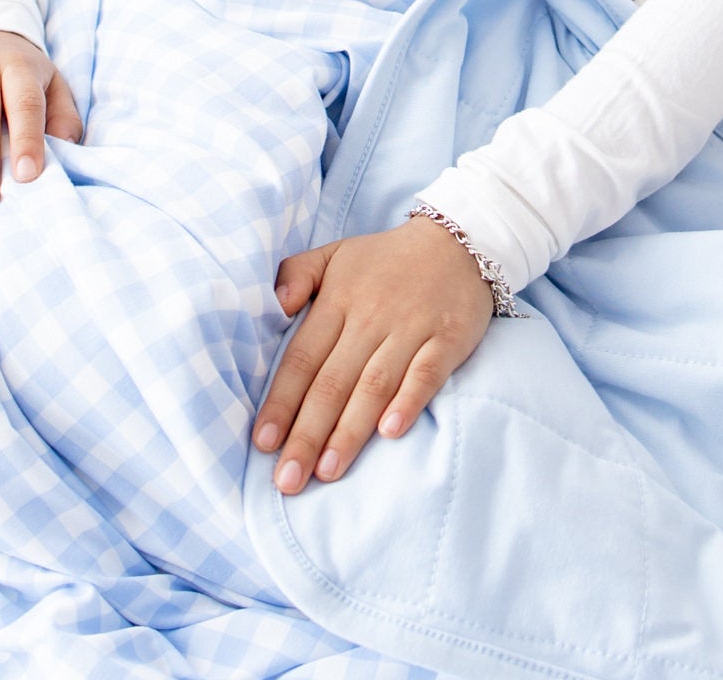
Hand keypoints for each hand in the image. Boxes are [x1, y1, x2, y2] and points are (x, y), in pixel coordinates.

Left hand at [252, 217, 495, 492]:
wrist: (459, 240)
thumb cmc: (386, 260)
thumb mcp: (335, 255)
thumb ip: (296, 274)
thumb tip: (274, 306)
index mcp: (338, 299)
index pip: (303, 357)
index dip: (282, 401)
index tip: (263, 444)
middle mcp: (371, 316)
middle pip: (333, 381)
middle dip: (307, 434)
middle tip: (288, 481)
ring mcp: (411, 327)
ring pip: (374, 384)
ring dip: (350, 430)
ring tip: (327, 471)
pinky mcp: (448, 338)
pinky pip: (427, 373)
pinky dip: (408, 401)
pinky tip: (390, 431)